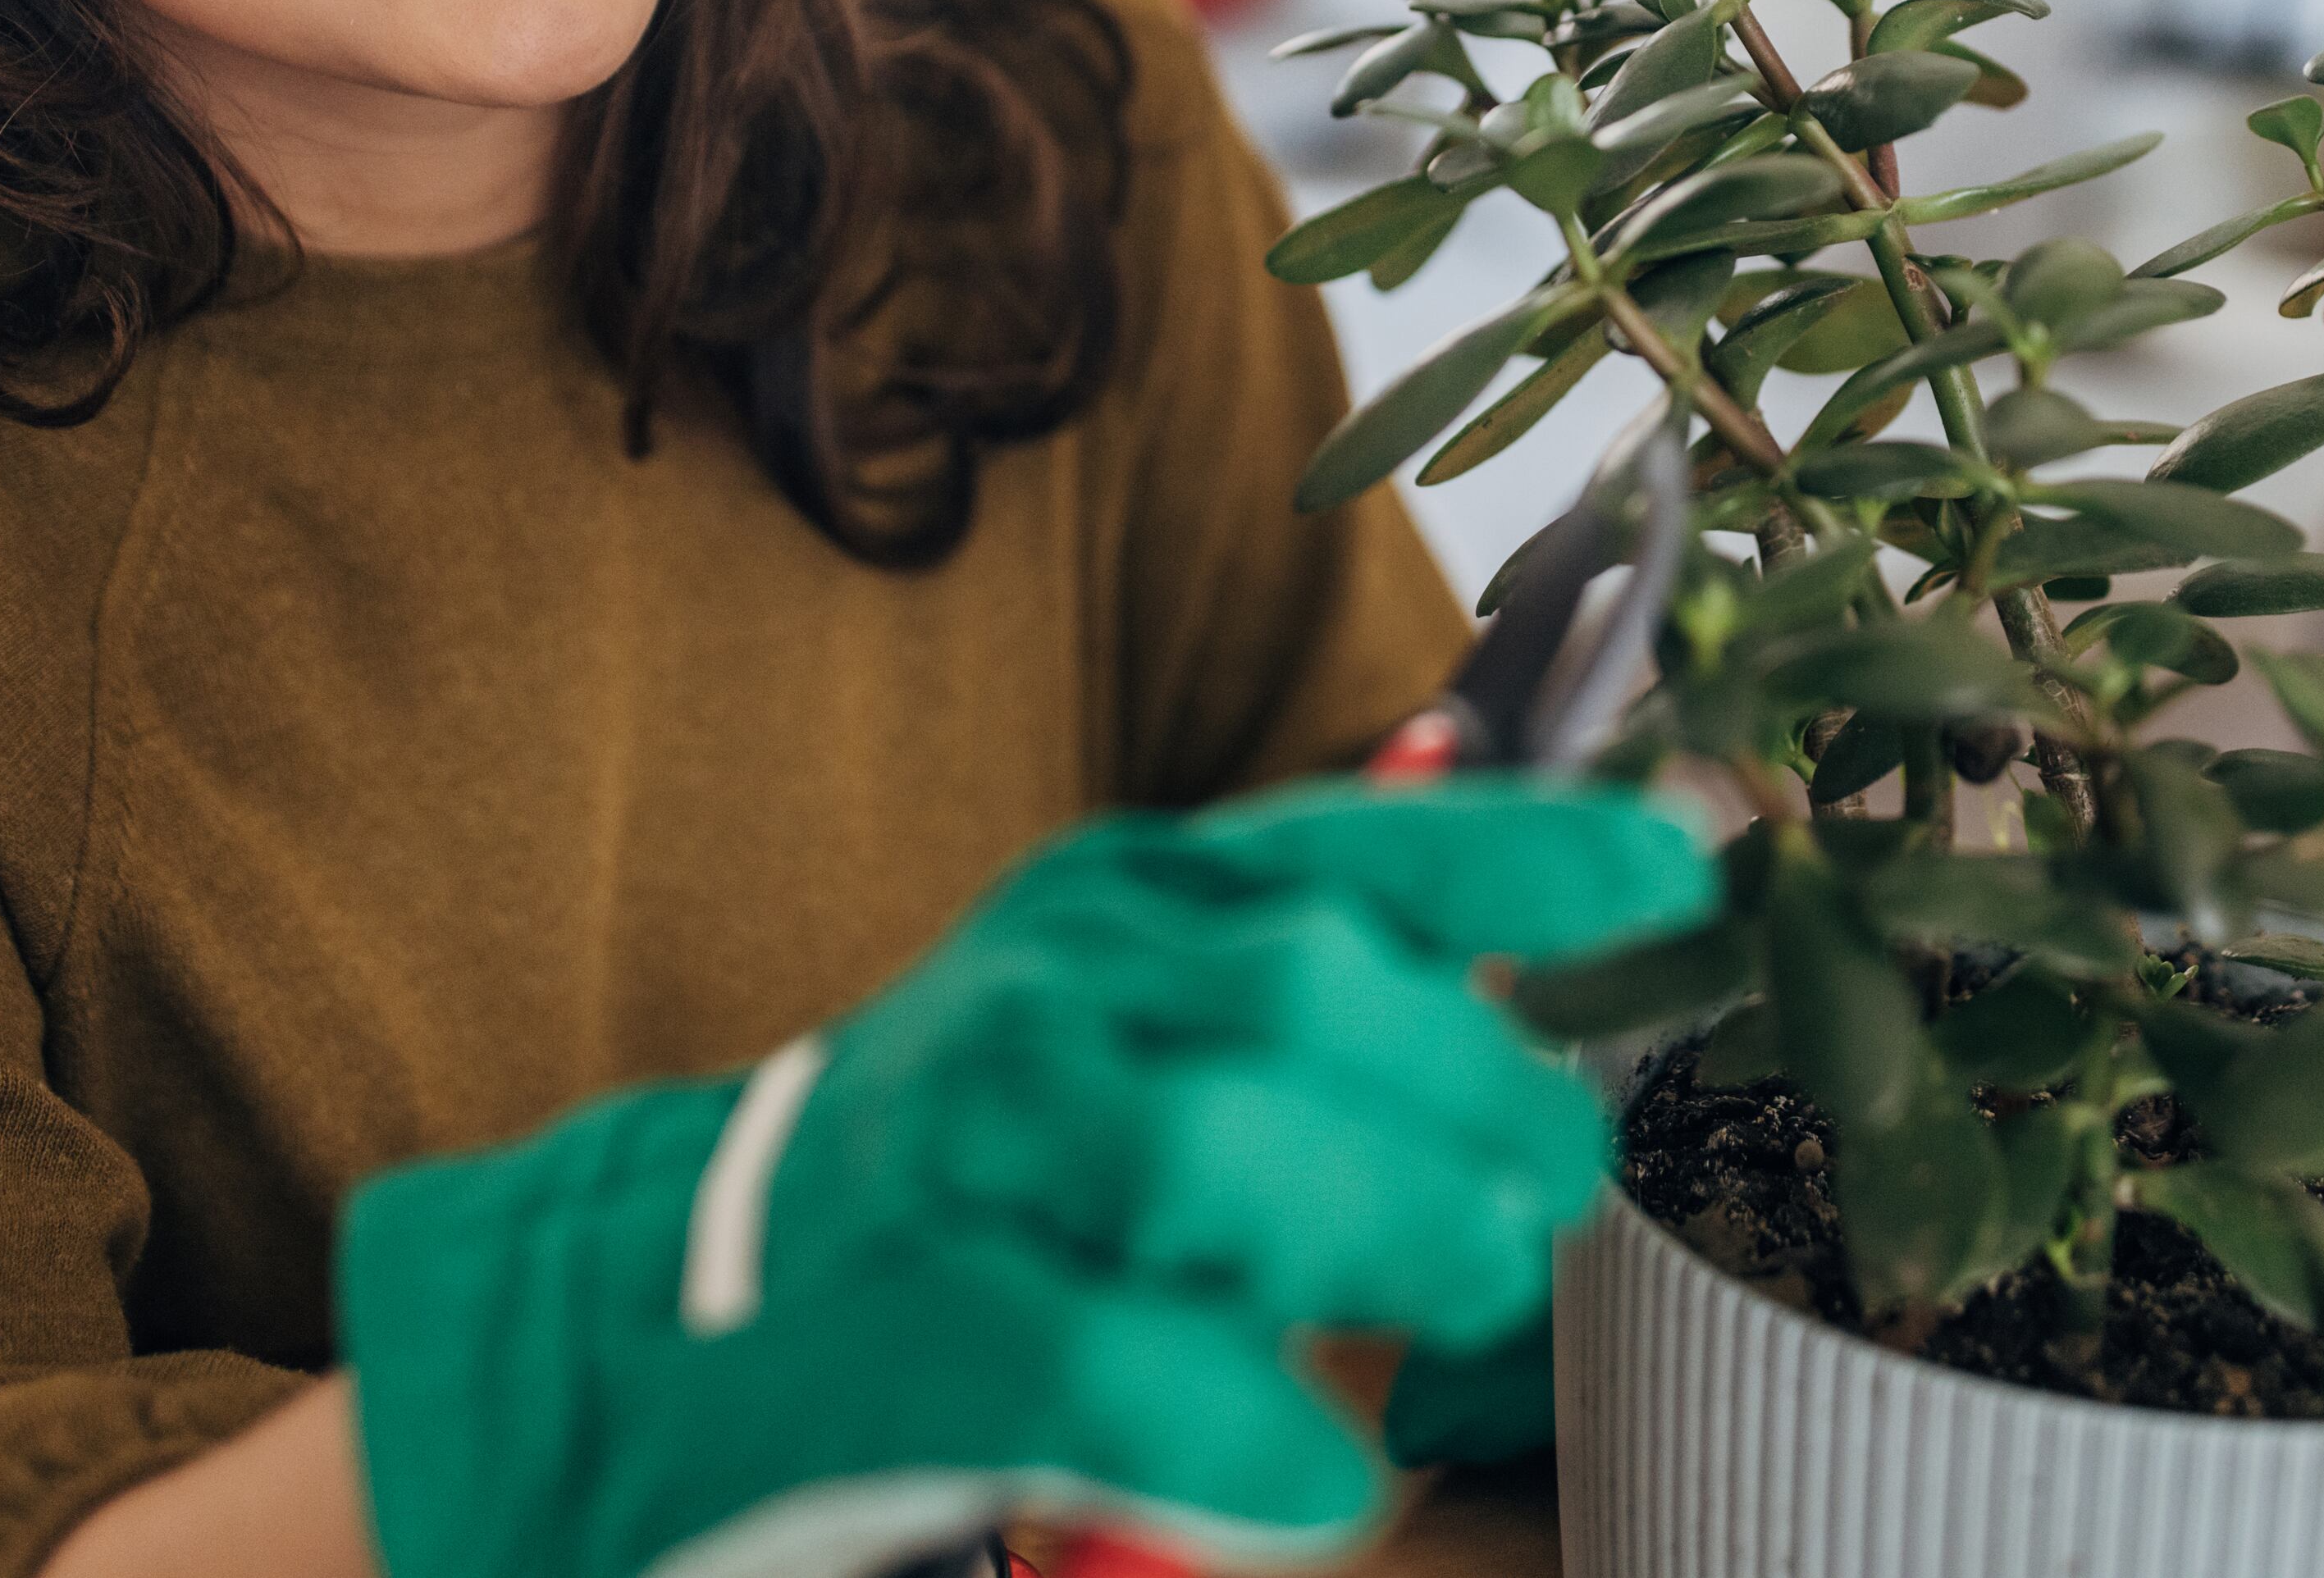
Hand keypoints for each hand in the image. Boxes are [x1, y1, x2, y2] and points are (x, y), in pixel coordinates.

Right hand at [337, 777, 1707, 1577]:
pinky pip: (1096, 1357)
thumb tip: (1539, 919)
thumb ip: (1320, 997)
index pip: (1356, 844)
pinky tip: (1308, 1479)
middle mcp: (1045, 984)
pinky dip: (1230, 1426)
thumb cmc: (970, 1195)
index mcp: (1125, 903)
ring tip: (1452, 1303)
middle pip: (1309, 994)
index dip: (1529, 852)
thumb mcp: (1143, 1043)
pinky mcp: (886, 1317)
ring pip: (1211, 1142)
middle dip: (1467, 1096)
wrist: (646, 1321)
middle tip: (1538, 1201)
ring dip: (1369, 1227)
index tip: (1677, 871)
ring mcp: (955, 1139)